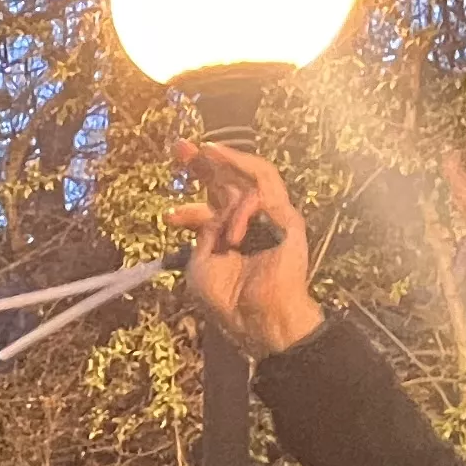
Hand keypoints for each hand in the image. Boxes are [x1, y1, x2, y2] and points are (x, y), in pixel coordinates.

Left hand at [168, 140, 328, 356]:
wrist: (255, 319)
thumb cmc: (228, 299)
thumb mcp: (199, 261)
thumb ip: (200, 231)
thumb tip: (193, 210)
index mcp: (228, 227)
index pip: (213, 191)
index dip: (195, 172)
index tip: (176, 154)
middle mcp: (251, 218)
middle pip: (231, 177)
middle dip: (206, 159)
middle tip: (183, 145)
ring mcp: (271, 218)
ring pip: (255, 175)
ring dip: (229, 162)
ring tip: (207, 152)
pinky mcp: (289, 222)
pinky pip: (267, 195)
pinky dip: (243, 209)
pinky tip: (230, 229)